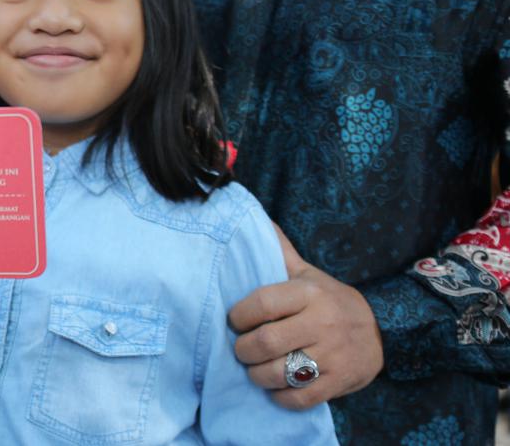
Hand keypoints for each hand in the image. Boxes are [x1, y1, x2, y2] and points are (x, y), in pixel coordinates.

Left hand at [228, 225, 383, 408]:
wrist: (384, 330)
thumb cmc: (331, 301)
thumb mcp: (308, 274)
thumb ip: (280, 252)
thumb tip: (255, 221)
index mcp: (309, 293)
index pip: (262, 303)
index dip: (238, 316)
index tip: (234, 320)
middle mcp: (321, 323)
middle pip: (266, 342)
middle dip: (243, 350)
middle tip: (240, 349)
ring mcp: (332, 355)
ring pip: (279, 373)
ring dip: (257, 375)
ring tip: (254, 369)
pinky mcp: (339, 382)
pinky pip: (300, 397)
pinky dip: (280, 396)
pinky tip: (276, 388)